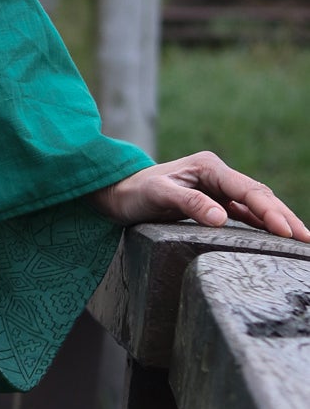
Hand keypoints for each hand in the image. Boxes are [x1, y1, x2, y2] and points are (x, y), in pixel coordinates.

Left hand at [93, 152, 308, 241]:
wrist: (117, 192)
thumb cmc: (134, 193)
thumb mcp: (157, 196)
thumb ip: (189, 203)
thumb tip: (222, 218)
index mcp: (209, 167)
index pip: (248, 190)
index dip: (269, 211)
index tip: (286, 231)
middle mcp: (217, 175)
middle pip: (260, 196)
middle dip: (285, 217)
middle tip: (306, 240)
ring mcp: (217, 188)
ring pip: (256, 204)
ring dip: (278, 221)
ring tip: (301, 240)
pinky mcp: (214, 202)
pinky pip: (245, 213)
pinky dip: (263, 224)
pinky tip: (277, 236)